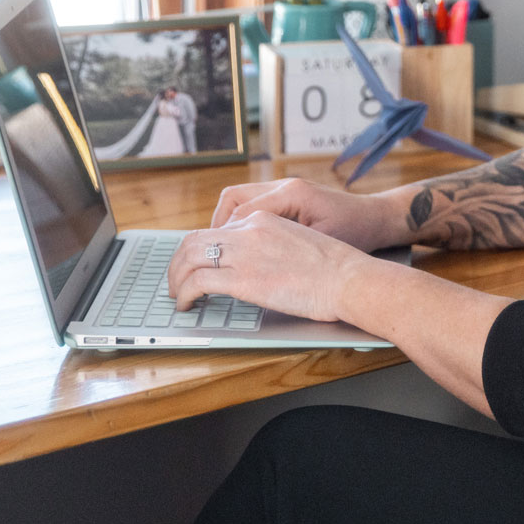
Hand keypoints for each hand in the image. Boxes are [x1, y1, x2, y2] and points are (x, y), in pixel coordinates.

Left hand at [167, 211, 365, 322]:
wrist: (347, 278)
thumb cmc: (334, 268)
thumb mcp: (299, 243)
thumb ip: (272, 246)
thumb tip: (256, 264)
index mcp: (264, 219)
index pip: (218, 229)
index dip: (201, 249)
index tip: (198, 265)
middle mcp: (249, 230)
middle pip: (195, 240)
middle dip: (179, 262)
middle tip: (177, 280)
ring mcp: (244, 253)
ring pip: (189, 258)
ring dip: (176, 278)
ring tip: (177, 295)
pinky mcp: (242, 280)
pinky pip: (196, 282)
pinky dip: (184, 294)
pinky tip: (185, 305)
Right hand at [209, 177, 392, 249]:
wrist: (378, 220)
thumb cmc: (357, 233)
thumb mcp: (322, 246)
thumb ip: (286, 250)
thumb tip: (249, 262)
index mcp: (292, 195)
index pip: (241, 212)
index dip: (223, 238)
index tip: (210, 260)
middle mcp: (285, 187)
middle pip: (232, 199)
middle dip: (216, 227)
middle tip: (208, 254)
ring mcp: (286, 189)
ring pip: (240, 200)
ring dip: (226, 224)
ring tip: (220, 251)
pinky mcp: (289, 198)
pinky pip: (253, 205)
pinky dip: (241, 223)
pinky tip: (242, 244)